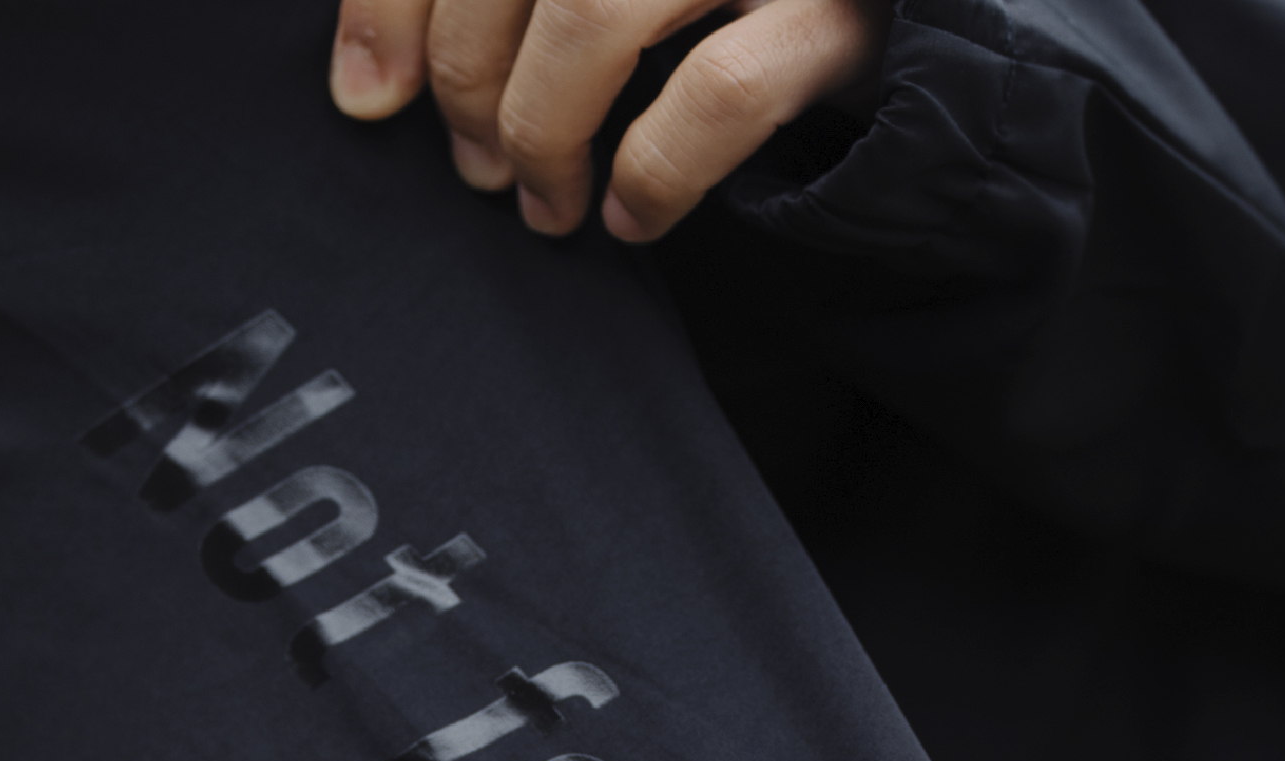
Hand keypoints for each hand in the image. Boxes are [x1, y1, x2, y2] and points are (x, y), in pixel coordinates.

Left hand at [328, 0, 890, 241]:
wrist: (921, 4)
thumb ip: (491, 1)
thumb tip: (363, 83)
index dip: (392, 5)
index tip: (372, 98)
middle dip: (469, 86)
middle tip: (477, 171)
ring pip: (593, 16)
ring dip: (544, 132)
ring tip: (545, 206)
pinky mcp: (838, 11)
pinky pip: (720, 93)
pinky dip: (655, 171)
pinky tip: (629, 215)